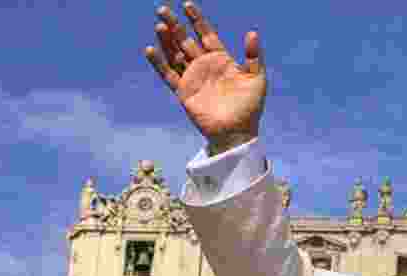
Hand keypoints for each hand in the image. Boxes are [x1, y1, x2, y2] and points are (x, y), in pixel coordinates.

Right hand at [144, 2, 266, 153]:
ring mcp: (192, 77)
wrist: (237, 132)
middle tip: (163, 9)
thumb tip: (253, 33)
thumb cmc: (250, 107)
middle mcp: (204, 65)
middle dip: (175, 25)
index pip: (206, 34)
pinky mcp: (184, 91)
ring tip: (159, 25)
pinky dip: (159, 63)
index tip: (187, 5)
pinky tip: (150, 49)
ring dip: (167, 40)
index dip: (197, 20)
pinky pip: (168, 74)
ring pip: (175, 54)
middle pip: (185, 40)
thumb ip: (253, 56)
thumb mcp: (256, 79)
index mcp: (221, 59)